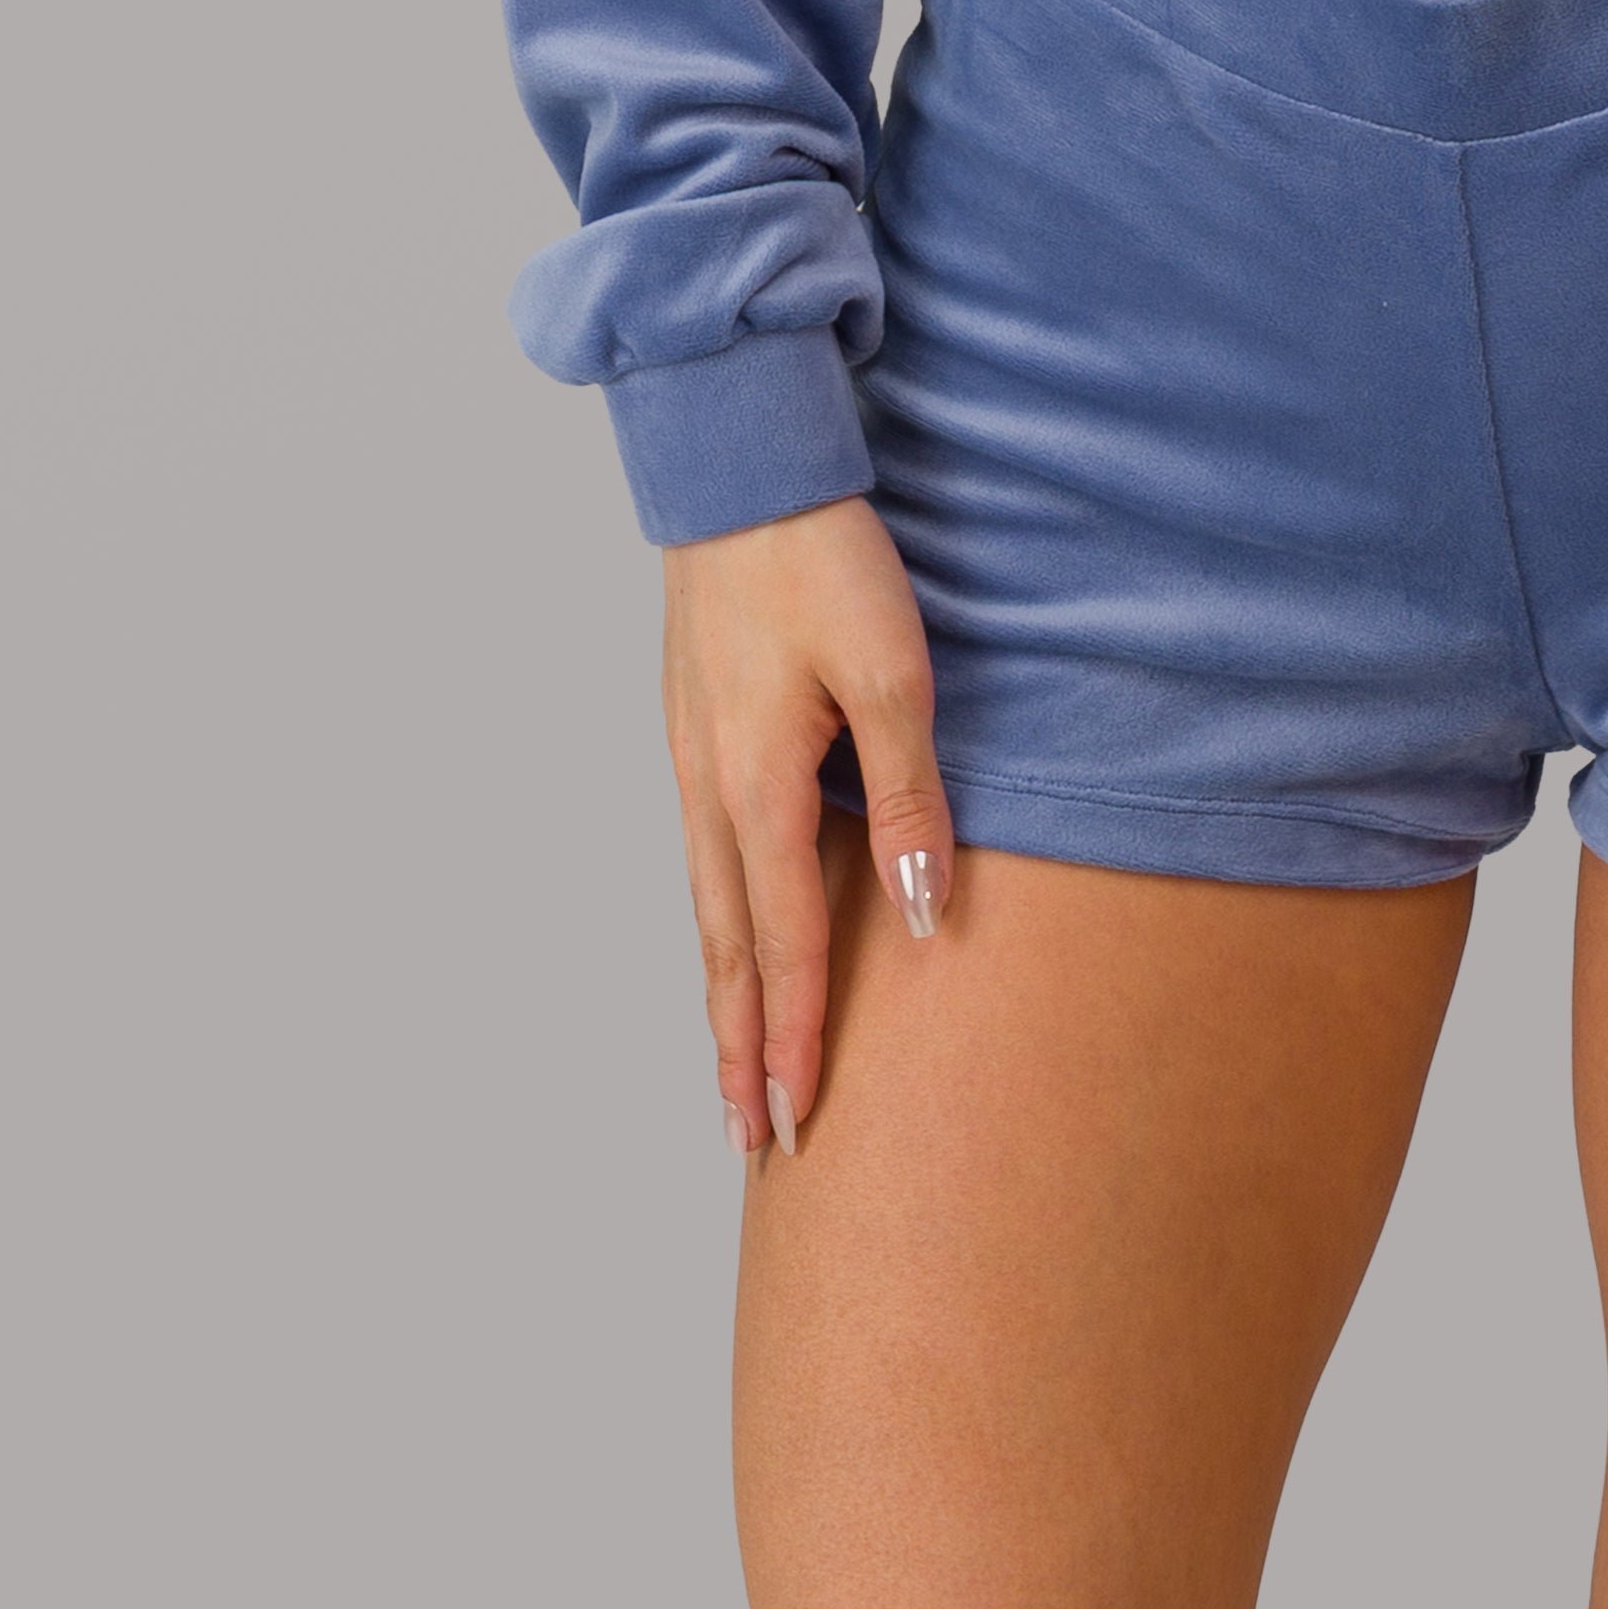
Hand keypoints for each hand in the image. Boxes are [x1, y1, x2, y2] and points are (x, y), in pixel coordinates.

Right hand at [660, 492, 952, 1163]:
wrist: (739, 469)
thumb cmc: (821, 561)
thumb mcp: (893, 675)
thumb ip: (905, 800)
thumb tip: (917, 917)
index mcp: (755, 789)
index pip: (781, 946)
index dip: (792, 1038)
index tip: (794, 1124)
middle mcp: (708, 790)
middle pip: (725, 949)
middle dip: (737, 1048)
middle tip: (748, 1139)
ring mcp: (691, 759)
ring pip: (707, 908)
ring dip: (721, 994)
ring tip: (731, 1065)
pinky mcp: (693, 728)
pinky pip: (703, 857)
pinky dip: (715, 923)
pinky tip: (729, 935)